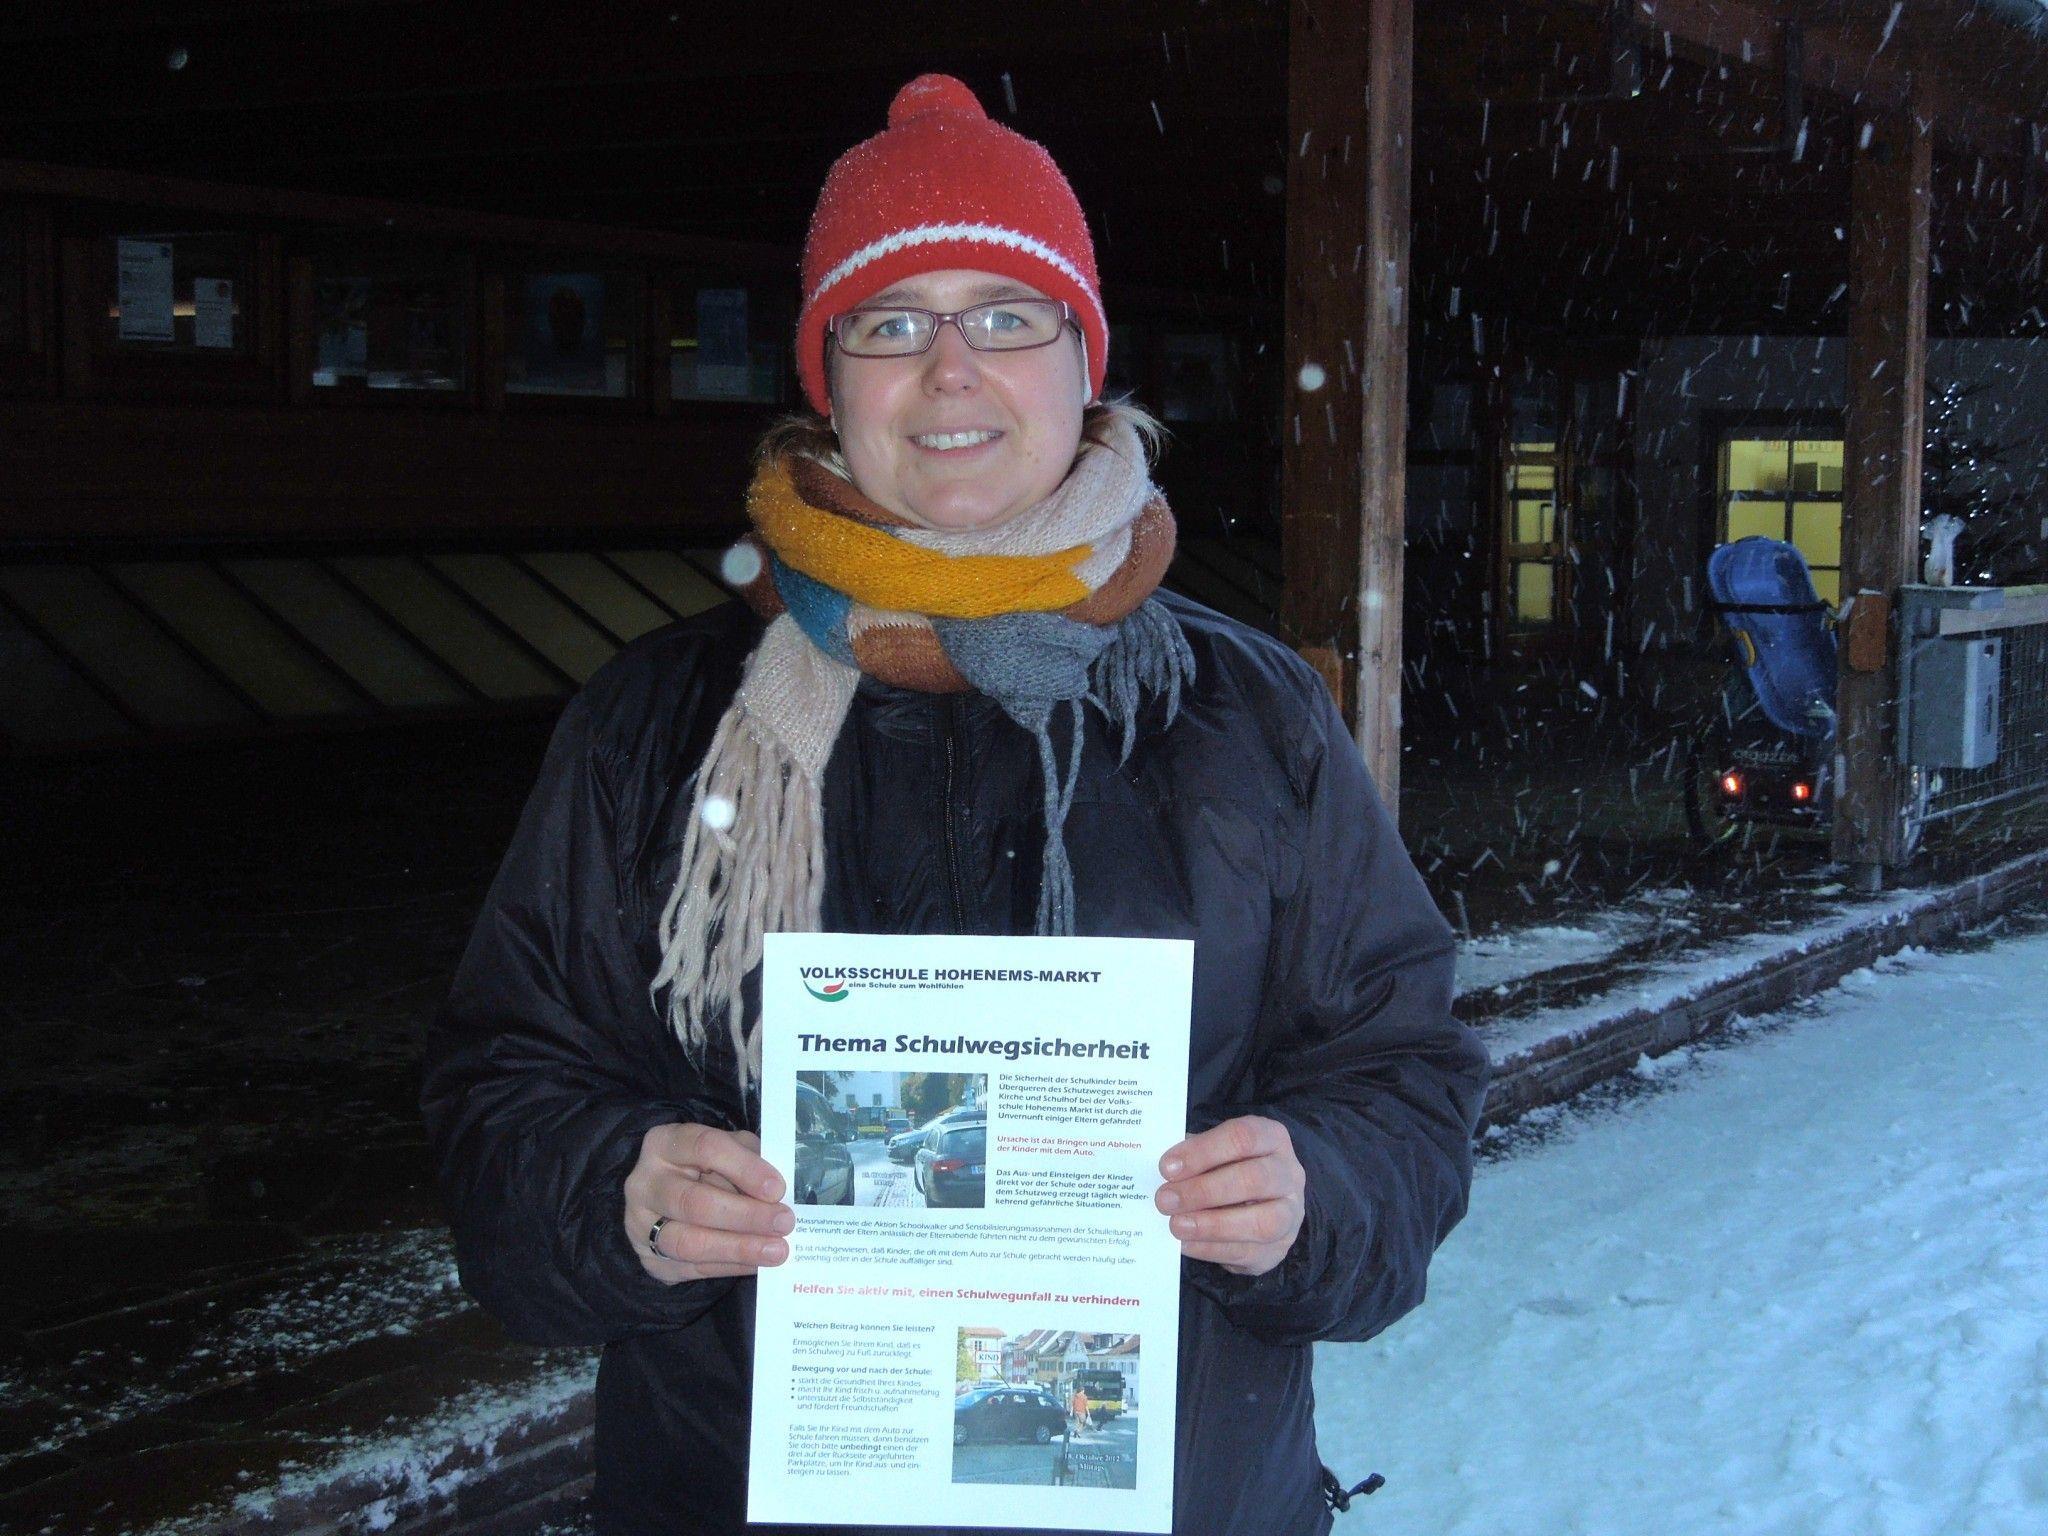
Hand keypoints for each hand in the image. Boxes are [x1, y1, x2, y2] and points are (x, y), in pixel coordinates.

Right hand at [623, 1122, 793, 1283]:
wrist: (664, 1202)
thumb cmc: (704, 1168)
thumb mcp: (726, 1150)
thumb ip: (749, 1160)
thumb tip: (779, 1190)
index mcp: (664, 1143)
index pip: (705, 1148)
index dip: (744, 1168)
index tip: (777, 1188)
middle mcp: (645, 1183)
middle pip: (695, 1202)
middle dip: (746, 1215)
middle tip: (784, 1222)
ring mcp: (641, 1225)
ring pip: (689, 1242)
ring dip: (738, 1248)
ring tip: (776, 1250)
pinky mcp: (650, 1259)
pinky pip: (692, 1268)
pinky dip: (730, 1266)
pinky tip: (758, 1263)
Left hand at [1155, 1115, 1305, 1276]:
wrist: (1258, 1205)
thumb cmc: (1228, 1169)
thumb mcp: (1214, 1152)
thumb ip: (1193, 1156)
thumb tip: (1162, 1170)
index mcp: (1272, 1138)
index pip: (1243, 1137)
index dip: (1203, 1151)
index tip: (1167, 1167)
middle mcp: (1289, 1174)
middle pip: (1254, 1179)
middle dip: (1204, 1191)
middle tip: (1165, 1199)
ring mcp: (1290, 1214)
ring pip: (1261, 1222)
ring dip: (1212, 1225)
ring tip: (1176, 1225)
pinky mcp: (1279, 1248)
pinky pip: (1249, 1252)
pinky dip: (1212, 1249)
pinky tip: (1186, 1244)